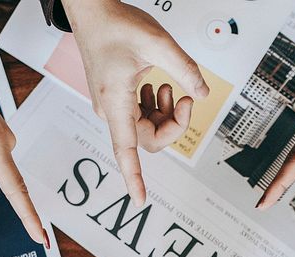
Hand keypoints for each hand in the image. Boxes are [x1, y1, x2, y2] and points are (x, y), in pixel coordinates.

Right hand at [65, 0, 208, 204]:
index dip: (133, 178)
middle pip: (148, 139)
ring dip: (165, 112)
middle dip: (173, 123)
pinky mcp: (116, 98)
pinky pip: (141, 115)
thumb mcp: (158, 44)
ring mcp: (112, 106)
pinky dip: (155, 105)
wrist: (91, 11)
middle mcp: (111, 110)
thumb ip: (184, 70)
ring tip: (168, 86)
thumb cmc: (114, 25)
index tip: (140, 199)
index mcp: (116, 102)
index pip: (126, 151)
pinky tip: (157, 85)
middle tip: (186, 97)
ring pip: (146, 128)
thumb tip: (202, 93)